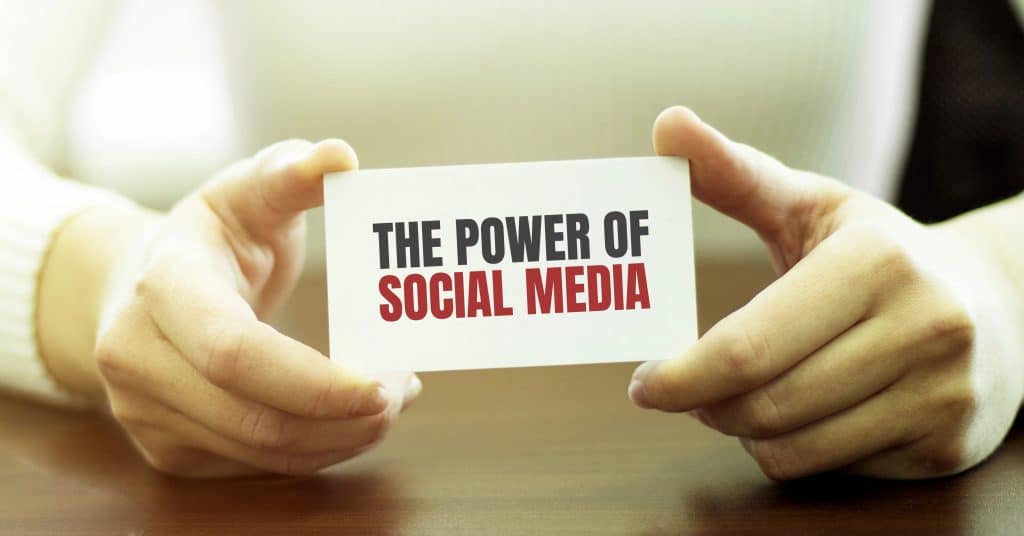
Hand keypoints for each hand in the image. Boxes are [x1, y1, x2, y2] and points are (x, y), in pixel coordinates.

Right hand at [40, 139, 419, 476]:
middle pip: (255, 419)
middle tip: (404, 392)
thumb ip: (291, 174)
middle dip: (345, 417)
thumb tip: (342, 157)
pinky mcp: (167, 448)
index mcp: (162, 286)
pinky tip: (351, 418)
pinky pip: (256, 465)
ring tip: (390, 403)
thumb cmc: (209, 235)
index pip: (235, 353)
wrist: (133, 286)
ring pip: (261, 453)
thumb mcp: (245, 191)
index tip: (382, 384)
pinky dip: (317, 448)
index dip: (312, 382)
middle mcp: (137, 358)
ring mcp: (144, 412)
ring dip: (341, 437)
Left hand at [628, 107, 1023, 479]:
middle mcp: (922, 327)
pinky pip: (831, 470)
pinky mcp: (947, 447)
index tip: (644, 383)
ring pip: (791, 449)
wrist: (998, 306)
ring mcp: (942, 394)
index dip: (681, 376)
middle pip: (763, 405)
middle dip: (704, 406)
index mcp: (875, 261)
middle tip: (684, 391)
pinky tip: (801, 414)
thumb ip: (734, 174)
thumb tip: (665, 123)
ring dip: (742, 432)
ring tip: (739, 398)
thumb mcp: (812, 205)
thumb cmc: (878, 253)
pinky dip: (793, 449)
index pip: (748, 347)